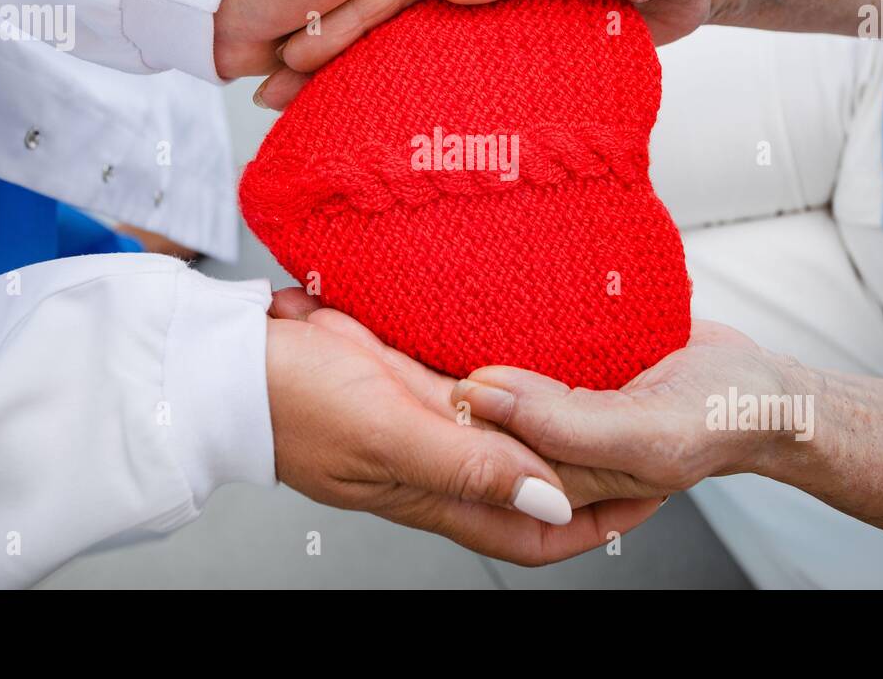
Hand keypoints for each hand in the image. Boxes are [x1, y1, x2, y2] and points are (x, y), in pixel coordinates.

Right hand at [255, 0, 751, 107]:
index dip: (358, 6)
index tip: (307, 46)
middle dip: (338, 42)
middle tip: (278, 86)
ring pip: (428, 33)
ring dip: (369, 68)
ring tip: (312, 107)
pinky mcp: (532, 29)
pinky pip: (473, 59)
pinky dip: (431, 85)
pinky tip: (391, 111)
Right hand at [265, 290, 662, 564]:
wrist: (233, 362)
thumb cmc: (292, 405)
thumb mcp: (388, 435)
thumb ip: (467, 466)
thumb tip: (549, 499)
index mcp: (436, 494)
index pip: (531, 533)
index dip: (593, 525)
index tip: (650, 498)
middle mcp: (438, 464)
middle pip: (529, 480)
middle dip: (586, 468)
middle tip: (643, 433)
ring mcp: (426, 420)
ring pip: (508, 432)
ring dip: (552, 420)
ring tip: (610, 389)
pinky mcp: (411, 378)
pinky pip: (475, 386)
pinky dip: (509, 378)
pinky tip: (536, 350)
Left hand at [450, 321, 812, 504]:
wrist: (767, 387)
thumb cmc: (718, 420)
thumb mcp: (642, 433)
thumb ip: (560, 424)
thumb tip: (477, 396)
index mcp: (559, 475)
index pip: (480, 448)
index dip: (449, 414)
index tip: (423, 369)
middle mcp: (554, 438)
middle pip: (484, 408)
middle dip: (450, 372)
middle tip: (414, 327)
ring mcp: (566, 399)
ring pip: (503, 370)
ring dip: (478, 338)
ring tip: (444, 297)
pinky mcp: (580, 360)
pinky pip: (536, 340)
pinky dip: (520, 316)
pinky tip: (496, 287)